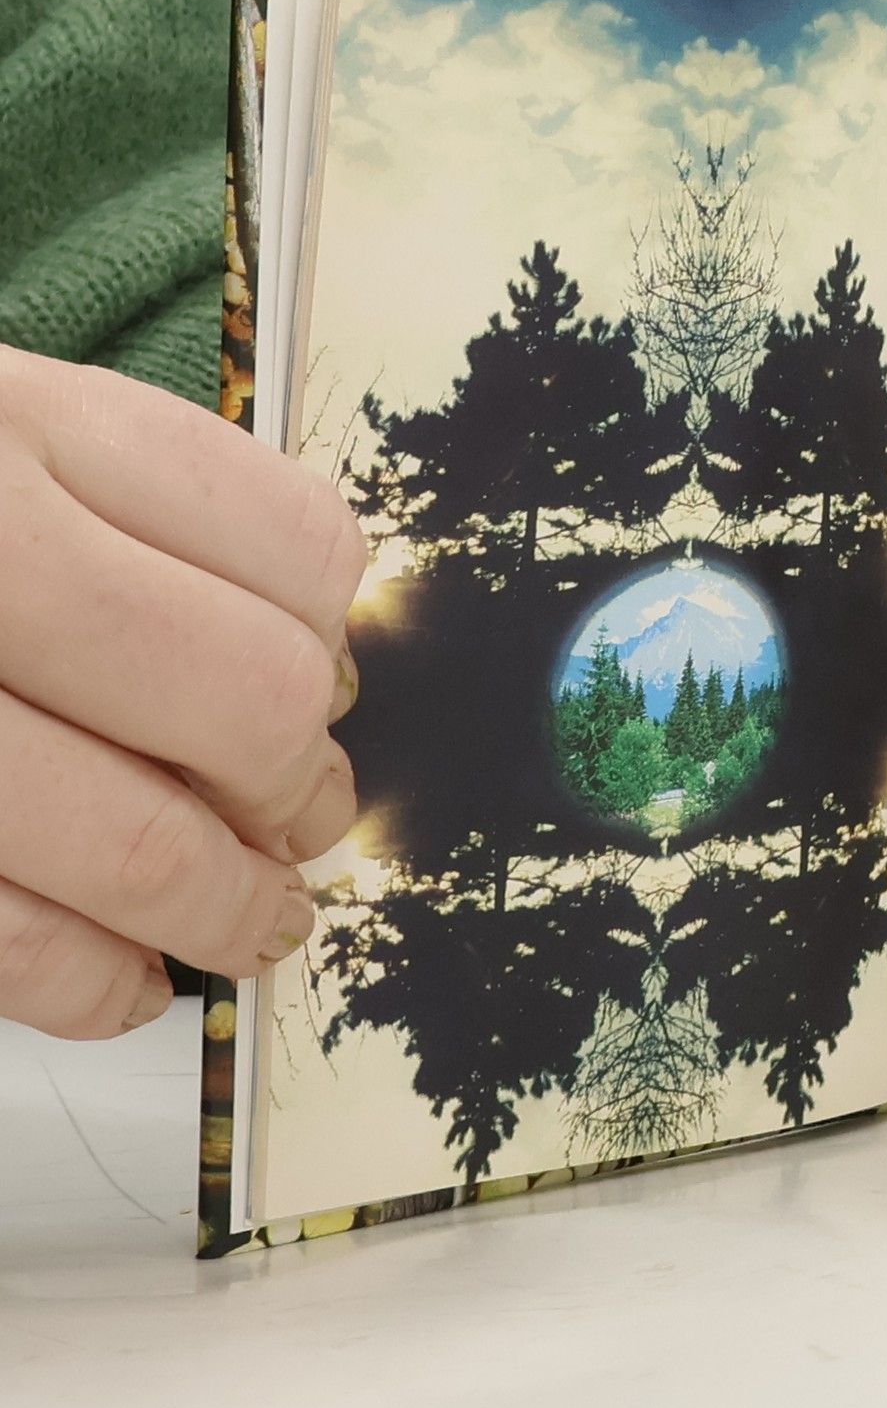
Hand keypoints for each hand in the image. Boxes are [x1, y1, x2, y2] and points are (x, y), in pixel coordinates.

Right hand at [0, 347, 364, 1037]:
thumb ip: (135, 519)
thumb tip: (315, 669)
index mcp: (12, 424)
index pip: (297, 552)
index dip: (334, 641)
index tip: (323, 681)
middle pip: (252, 702)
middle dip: (301, 786)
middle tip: (302, 815)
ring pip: (142, 848)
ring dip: (231, 907)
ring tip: (253, 919)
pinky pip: (12, 950)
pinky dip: (97, 984)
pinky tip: (122, 974)